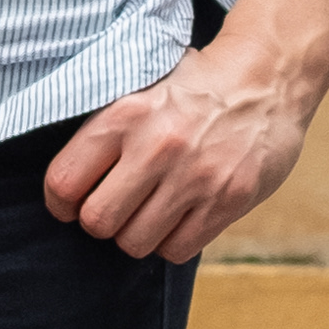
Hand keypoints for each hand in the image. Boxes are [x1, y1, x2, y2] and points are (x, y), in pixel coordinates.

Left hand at [46, 29, 316, 259]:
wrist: (267, 78)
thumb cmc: (192, 86)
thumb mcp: (140, 86)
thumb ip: (103, 127)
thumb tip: (63, 179)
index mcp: (125, 114)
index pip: (64, 182)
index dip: (61, 202)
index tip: (71, 203)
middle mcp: (157, 146)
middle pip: (98, 221)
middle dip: (102, 221)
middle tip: (116, 207)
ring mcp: (196, 177)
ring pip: (135, 243)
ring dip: (138, 233)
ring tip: (150, 210)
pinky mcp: (229, 200)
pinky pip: (178, 250)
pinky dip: (173, 240)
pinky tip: (180, 216)